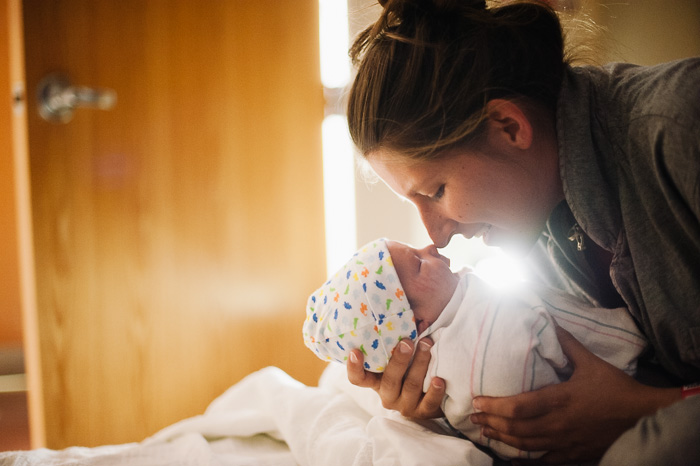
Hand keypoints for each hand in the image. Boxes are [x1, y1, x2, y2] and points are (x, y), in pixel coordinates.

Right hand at [347, 337, 445, 418]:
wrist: (428, 400)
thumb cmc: (409, 370)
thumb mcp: (397, 359)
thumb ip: (395, 342)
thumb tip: (409, 313)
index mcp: (376, 382)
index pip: (358, 379)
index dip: (354, 367)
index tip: (356, 350)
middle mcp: (388, 395)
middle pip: (390, 380)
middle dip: (399, 360)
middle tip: (407, 341)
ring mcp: (405, 405)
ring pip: (411, 386)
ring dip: (420, 364)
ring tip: (427, 345)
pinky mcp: (423, 413)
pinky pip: (428, 403)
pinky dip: (434, 391)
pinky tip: (439, 378)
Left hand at [469, 326, 679, 463]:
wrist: (644, 417)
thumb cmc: (616, 388)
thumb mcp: (590, 362)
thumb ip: (567, 343)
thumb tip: (549, 320)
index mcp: (560, 399)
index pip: (519, 407)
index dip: (495, 407)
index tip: (477, 402)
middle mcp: (559, 424)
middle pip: (517, 429)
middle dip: (492, 424)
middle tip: (473, 419)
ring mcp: (565, 442)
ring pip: (527, 446)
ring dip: (503, 440)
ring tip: (486, 433)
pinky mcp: (574, 454)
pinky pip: (544, 460)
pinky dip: (525, 460)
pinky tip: (512, 460)